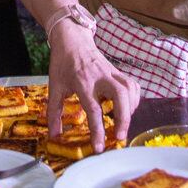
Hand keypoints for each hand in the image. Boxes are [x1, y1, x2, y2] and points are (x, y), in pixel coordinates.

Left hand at [47, 25, 139, 151]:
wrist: (72, 38)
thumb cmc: (62, 63)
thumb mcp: (54, 87)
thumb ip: (54, 113)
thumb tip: (54, 135)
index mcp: (82, 82)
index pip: (93, 109)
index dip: (97, 131)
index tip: (99, 148)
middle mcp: (100, 77)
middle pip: (120, 95)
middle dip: (124, 118)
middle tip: (120, 137)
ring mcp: (111, 72)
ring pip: (129, 89)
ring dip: (130, 109)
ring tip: (123, 125)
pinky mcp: (117, 71)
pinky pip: (132, 84)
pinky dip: (134, 98)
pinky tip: (128, 109)